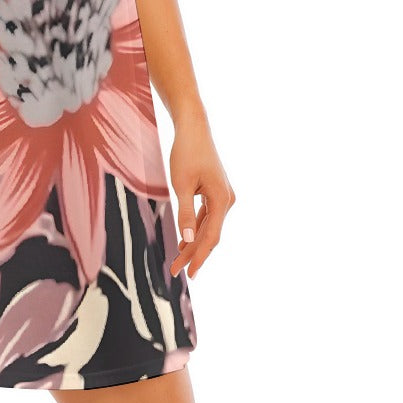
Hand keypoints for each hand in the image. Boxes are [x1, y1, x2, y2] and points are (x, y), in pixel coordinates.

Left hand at [167, 108, 233, 280]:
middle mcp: (227, 200)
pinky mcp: (216, 192)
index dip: (199, 257)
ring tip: (178, 260)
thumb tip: (187, 240)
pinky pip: (207, 216)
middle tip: (175, 271)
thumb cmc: (186, 153)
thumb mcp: (181, 184)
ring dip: (194, 243)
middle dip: (193, 253)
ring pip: (208, 226)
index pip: (211, 237)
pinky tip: (186, 240)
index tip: (189, 274)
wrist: (193, 128)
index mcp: (222, 200)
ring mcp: (222, 196)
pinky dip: (196, 228)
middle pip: (210, 234)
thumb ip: (185, 213)